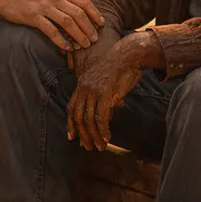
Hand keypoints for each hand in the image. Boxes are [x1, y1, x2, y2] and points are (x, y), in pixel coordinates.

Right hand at [0, 0, 104, 50]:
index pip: (83, 2)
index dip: (95, 13)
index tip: (101, 24)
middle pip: (78, 13)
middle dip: (89, 28)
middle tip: (94, 39)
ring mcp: (44, 7)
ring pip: (67, 23)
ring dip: (78, 35)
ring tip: (84, 45)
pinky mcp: (33, 17)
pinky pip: (51, 30)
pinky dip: (61, 40)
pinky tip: (67, 48)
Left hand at [67, 32, 155, 150]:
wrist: (130, 54)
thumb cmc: (122, 67)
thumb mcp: (107, 82)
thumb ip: (103, 98)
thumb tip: (105, 116)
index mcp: (82, 83)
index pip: (71, 107)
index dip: (71, 123)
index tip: (72, 137)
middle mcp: (84, 87)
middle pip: (78, 116)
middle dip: (82, 134)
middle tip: (88, 147)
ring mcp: (93, 90)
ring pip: (88, 119)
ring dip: (94, 136)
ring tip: (100, 146)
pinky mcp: (104, 93)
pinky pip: (100, 117)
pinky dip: (103, 130)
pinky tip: (107, 137)